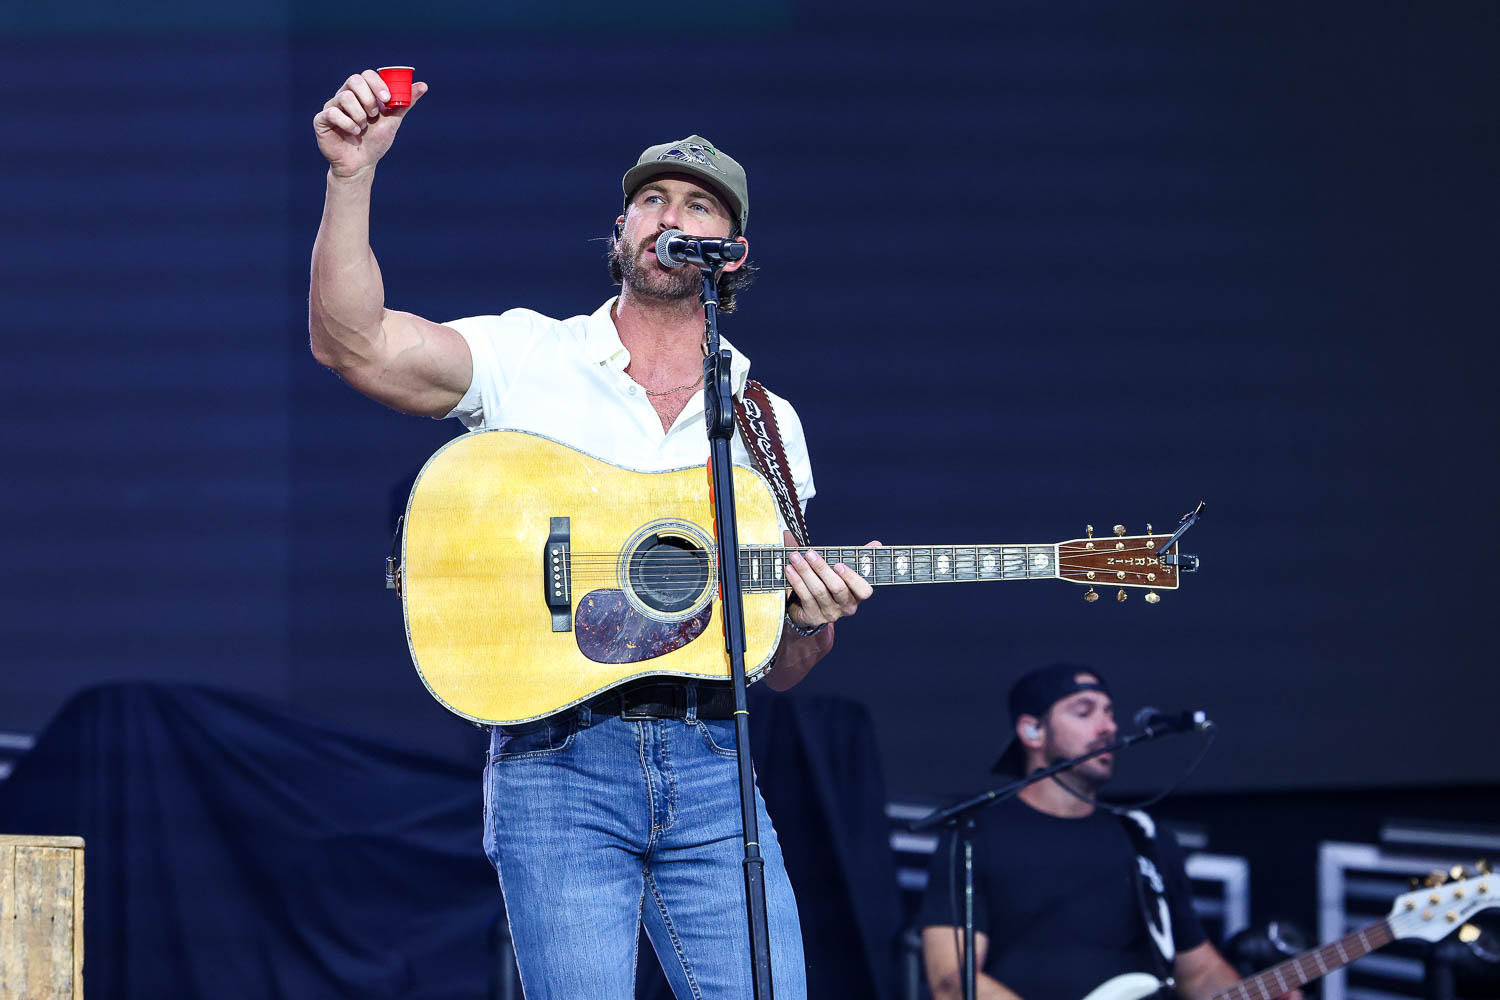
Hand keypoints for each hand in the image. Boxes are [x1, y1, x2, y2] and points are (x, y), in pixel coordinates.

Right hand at [313, 69, 427, 178]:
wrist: (361, 165)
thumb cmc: (376, 142)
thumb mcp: (393, 121)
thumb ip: (405, 103)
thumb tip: (423, 85)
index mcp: (361, 93)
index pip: (367, 75)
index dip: (377, 84)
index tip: (387, 99)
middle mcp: (345, 96)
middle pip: (354, 80)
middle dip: (368, 99)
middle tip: (374, 115)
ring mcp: (332, 106)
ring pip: (344, 96)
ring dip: (359, 115)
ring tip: (363, 128)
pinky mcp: (321, 120)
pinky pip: (332, 112)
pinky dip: (347, 124)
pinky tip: (354, 133)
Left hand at [784, 536, 879, 630]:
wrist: (810, 608)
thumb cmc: (831, 583)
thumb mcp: (845, 571)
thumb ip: (859, 558)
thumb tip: (877, 544)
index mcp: (858, 596)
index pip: (864, 591)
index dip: (852, 578)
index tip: (839, 564)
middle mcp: (847, 607)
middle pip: (837, 588)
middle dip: (822, 569)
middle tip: (810, 554)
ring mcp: (830, 614)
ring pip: (818, 591)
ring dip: (805, 572)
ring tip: (795, 558)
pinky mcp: (814, 618)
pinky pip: (805, 598)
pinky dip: (797, 582)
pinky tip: (790, 570)